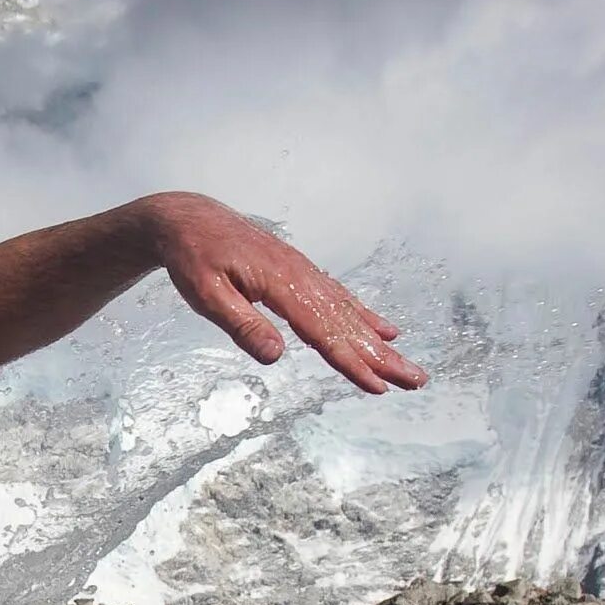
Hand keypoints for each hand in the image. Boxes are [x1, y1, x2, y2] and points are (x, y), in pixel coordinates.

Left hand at [144, 192, 427, 393]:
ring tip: (407, 366)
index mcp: (280, 283)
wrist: (188, 218)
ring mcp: (303, 272)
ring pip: (349, 312)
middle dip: (382, 356)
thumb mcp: (205, 295)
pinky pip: (339, 297)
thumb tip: (277, 357)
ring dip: (380, 342)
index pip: (322, 332)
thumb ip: (242, 325)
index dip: (350, 361)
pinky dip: (365, 316)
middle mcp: (300, 276)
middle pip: (347, 324)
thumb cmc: (192, 258)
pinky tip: (384, 330)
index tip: (378, 386)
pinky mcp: (299, 271)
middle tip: (416, 380)